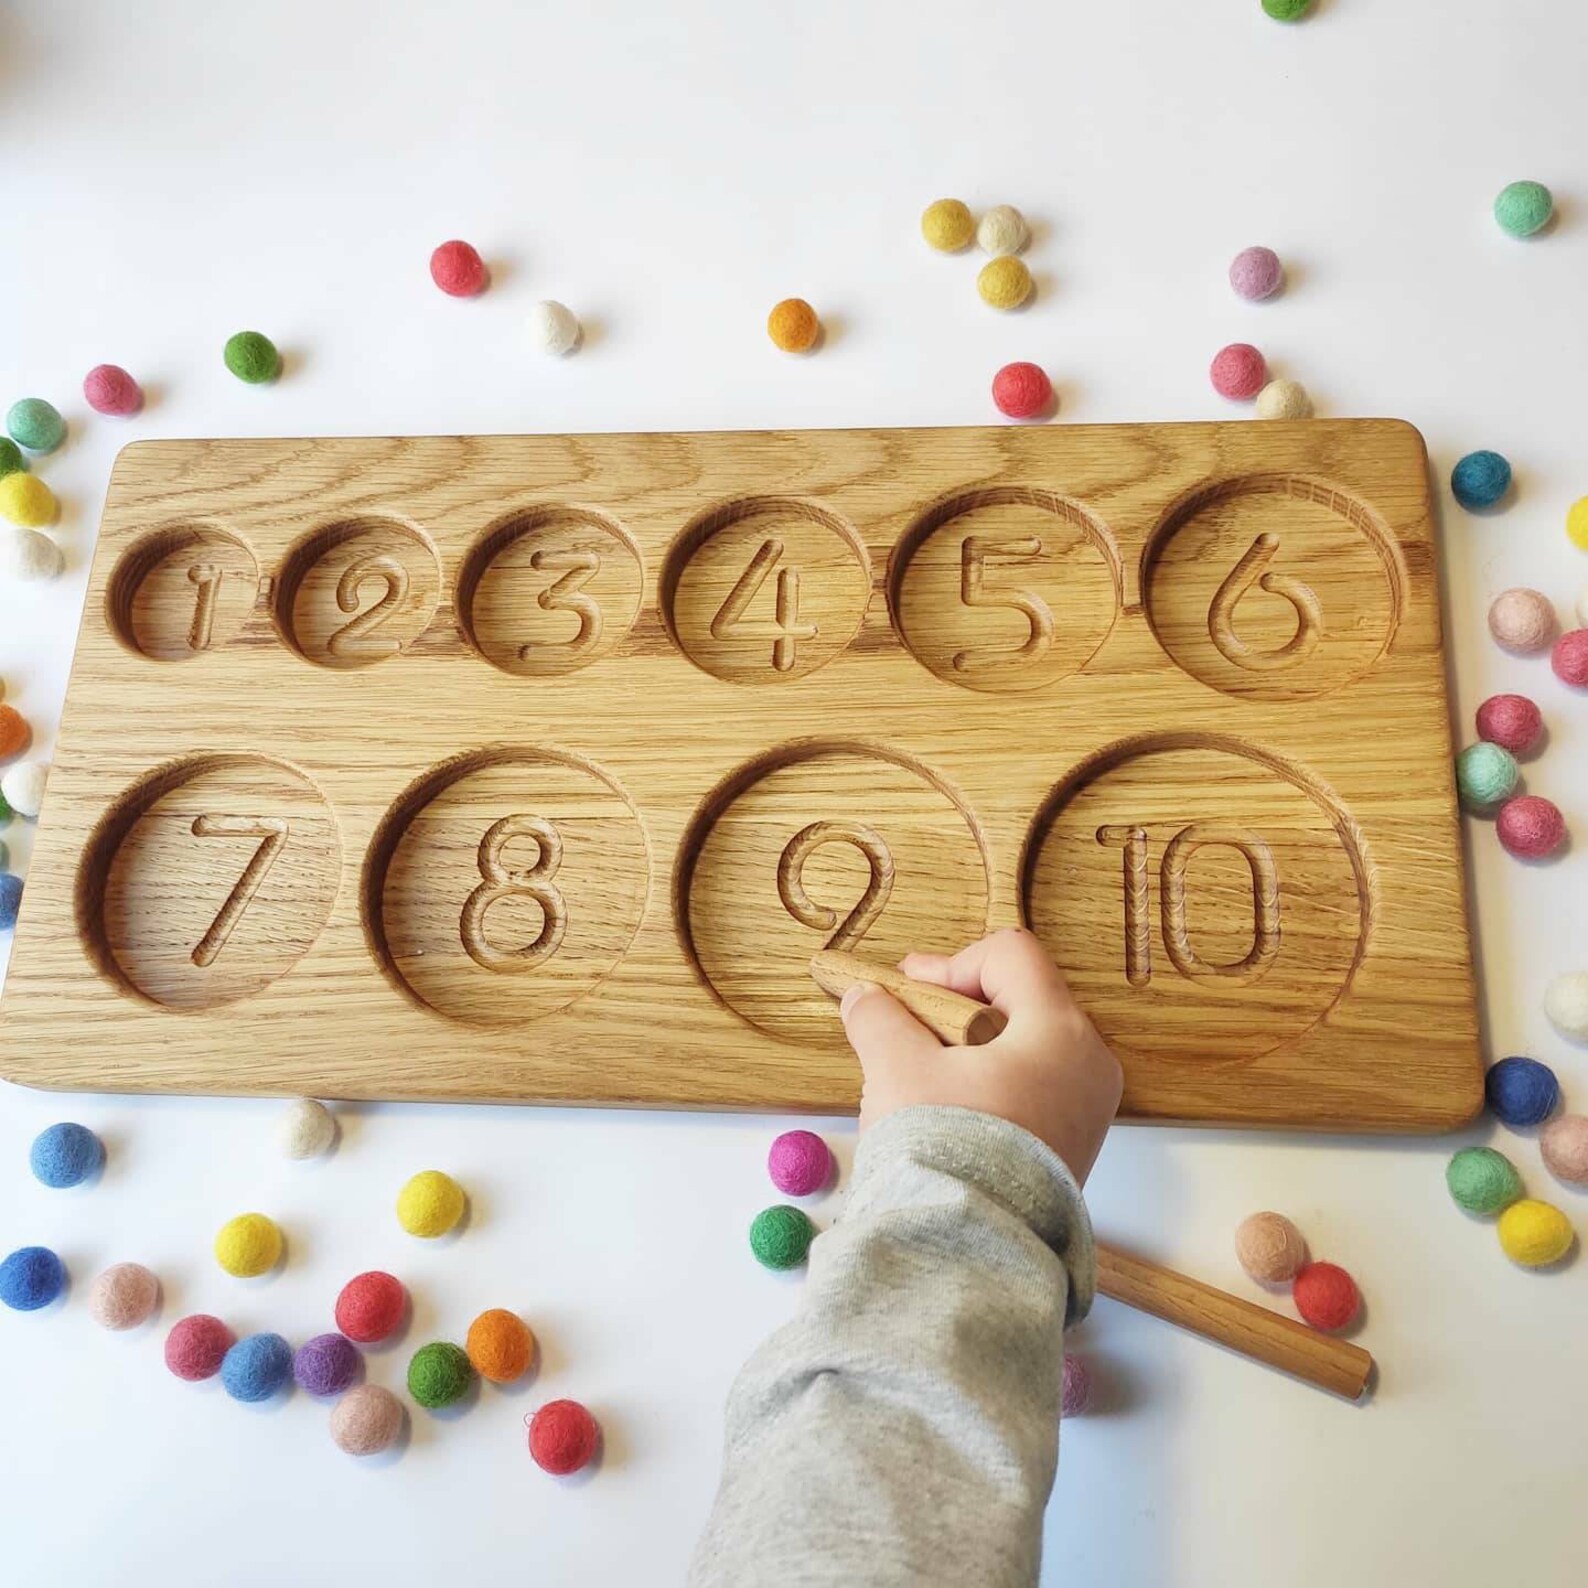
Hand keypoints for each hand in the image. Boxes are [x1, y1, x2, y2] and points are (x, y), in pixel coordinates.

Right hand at [839, 928, 1122, 1183]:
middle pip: (1018, 1000)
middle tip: (903, 1026)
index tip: (907, 994)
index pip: (1010, 955)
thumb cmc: (944, 1150)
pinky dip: (988, 1087)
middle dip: (953, 1009)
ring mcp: (1087, 1110)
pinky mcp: (1073, 1149)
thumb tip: (865, 997)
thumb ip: (878, 1018)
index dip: (951, 964)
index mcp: (1060, 1030)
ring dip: (967, 1050)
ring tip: (917, 1078)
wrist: (970, 1255)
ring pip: (1022, 1048)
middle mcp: (1089, 1064)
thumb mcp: (897, 1068)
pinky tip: (944, 1113)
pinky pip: (1031, 1090)